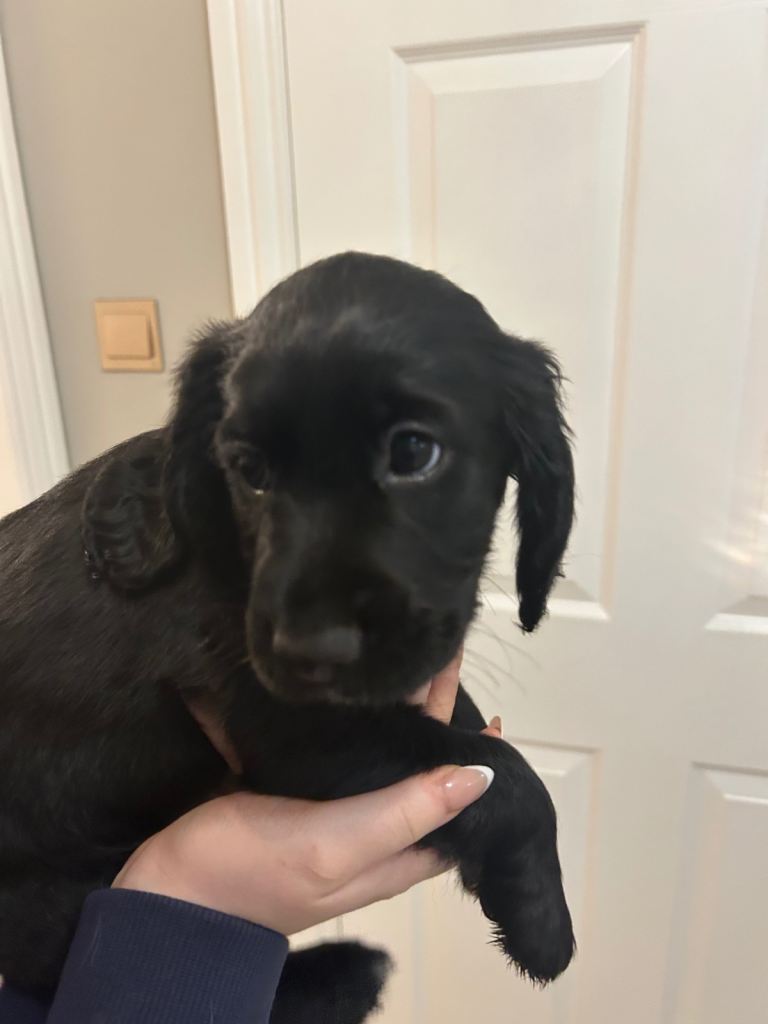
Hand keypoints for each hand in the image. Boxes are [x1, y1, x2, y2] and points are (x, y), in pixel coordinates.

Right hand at [116, 649, 500, 934]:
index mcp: (389, 850)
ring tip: (401, 650)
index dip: (473, 762)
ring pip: (374, 749)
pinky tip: (339, 671)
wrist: (165, 890)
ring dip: (389, 703)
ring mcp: (326, 805)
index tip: (490, 710)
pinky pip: (328, 742)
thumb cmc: (255, 870)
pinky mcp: (289, 785)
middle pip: (413, 766)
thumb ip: (405, 812)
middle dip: (430, 714)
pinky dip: (339, 709)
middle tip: (442, 652)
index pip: (452, 804)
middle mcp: (366, 827)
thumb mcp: (337, 846)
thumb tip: (485, 776)